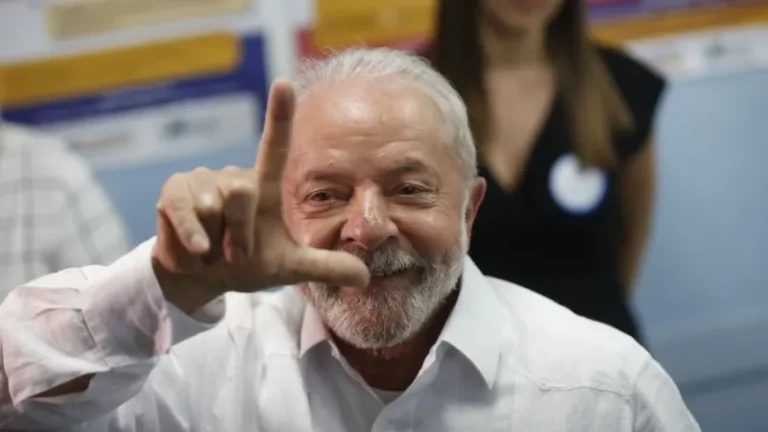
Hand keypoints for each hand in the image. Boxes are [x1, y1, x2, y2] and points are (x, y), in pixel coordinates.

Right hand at [153, 79, 369, 309]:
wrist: (199, 280)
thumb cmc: (246, 264)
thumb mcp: (288, 269)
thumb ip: (324, 268)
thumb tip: (365, 277)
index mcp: (264, 188)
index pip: (275, 147)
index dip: (279, 116)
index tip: (284, 83)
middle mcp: (235, 177)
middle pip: (242, 195)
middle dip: (240, 238)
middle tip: (236, 255)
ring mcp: (202, 181)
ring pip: (212, 208)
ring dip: (216, 244)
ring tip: (212, 251)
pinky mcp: (174, 192)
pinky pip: (185, 213)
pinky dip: (192, 239)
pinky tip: (195, 251)